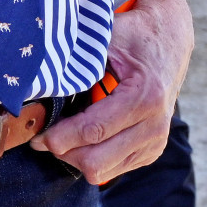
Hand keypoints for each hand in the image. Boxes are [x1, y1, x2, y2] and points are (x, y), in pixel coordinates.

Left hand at [32, 0, 192, 183]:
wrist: (170, 40)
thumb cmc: (135, 36)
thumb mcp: (107, 39)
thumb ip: (79, 62)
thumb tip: (42, 84)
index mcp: (145, 97)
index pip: (93, 130)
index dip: (60, 137)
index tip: (37, 135)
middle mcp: (155, 125)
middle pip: (96, 161)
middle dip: (65, 151)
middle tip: (45, 136)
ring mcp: (156, 141)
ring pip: (103, 171)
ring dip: (77, 157)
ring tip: (63, 135)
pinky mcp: (152, 150)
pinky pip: (114, 169)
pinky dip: (93, 157)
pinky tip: (84, 136)